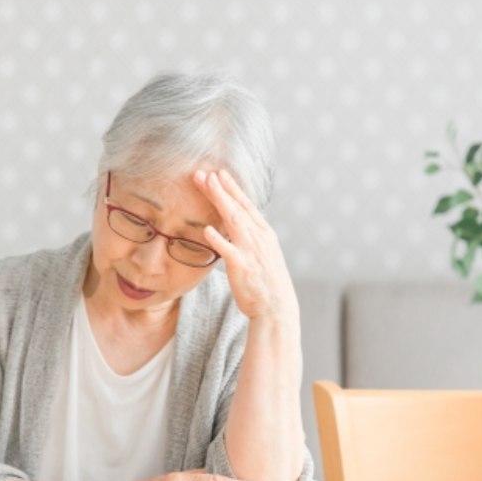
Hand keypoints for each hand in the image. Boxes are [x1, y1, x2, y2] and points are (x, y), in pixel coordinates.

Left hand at [193, 170, 296, 321]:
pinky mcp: (243, 267)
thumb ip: (251, 239)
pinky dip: (218, 239)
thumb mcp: (263, 254)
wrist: (277, 307)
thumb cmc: (268, 283)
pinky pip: (228, 250)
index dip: (233, 188)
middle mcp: (259, 238)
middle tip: (204, 173)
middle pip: (237, 208)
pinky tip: (206, 229)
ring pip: (233, 221)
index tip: (220, 173)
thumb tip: (237, 228)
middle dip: (221, 188)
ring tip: (206, 186)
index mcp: (264, 234)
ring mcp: (251, 251)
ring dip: (219, 201)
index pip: (246, 205)